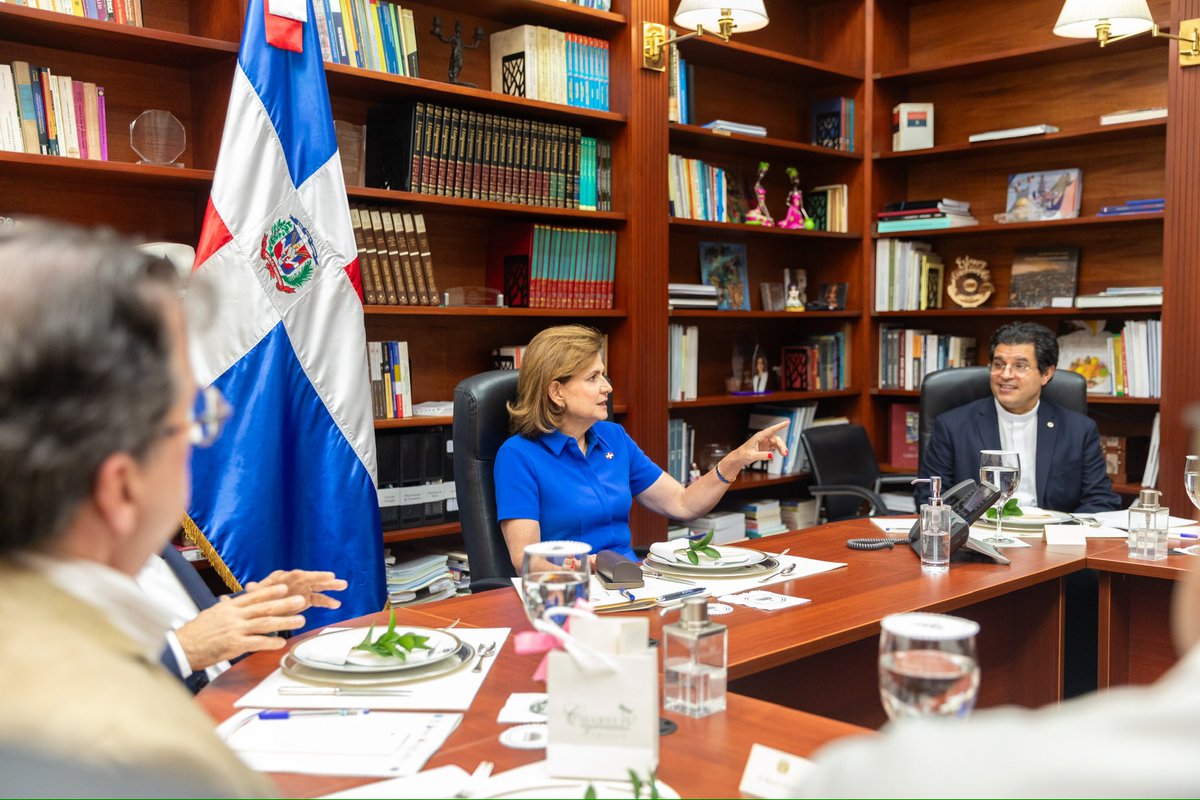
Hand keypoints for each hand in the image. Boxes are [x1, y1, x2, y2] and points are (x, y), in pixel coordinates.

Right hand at [175, 583, 305, 670]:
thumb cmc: (196, 632)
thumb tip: (233, 601)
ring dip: (285, 622)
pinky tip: (281, 642)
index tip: (284, 587)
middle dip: (285, 604)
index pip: (254, 596)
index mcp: (230, 607)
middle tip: (301, 600)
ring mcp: (235, 630)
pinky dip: (271, 642)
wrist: (182, 647)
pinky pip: (257, 642)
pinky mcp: (235, 645)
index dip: (271, 591)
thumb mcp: (212, 613)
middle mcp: (235, 616)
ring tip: (300, 620)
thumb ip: (227, 608)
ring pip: (265, 623)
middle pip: (264, 608)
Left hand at [245, 569, 346, 611]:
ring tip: (343, 585)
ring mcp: (302, 590)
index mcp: (283, 578)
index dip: (307, 576)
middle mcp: (294, 581)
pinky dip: (327, 602)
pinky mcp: (306, 600)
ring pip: (318, 587)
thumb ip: (256, 591)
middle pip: (310, 578)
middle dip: (322, 578)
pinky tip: (336, 604)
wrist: (261, 607)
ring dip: (330, 586)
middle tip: (334, 578)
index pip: (296, 575)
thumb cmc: (258, 598)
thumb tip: (250, 586)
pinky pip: (318, 600)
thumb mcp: (256, 595)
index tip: (313, 574)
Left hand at [723, 420, 789, 476]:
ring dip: (781, 448)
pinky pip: (775, 446)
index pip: (771, 430)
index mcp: (759, 436)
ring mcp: (765, 442)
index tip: (787, 422)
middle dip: (782, 445)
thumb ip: (762, 455)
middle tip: (785, 453)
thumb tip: (772, 455)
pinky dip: (779, 450)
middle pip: (776, 439)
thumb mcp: (752, 456)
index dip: (780, 426)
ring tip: (784, 455)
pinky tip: (781, 454)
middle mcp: (763, 438)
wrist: (739, 458)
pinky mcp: (765, 446)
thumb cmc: (743, 455)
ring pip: (777, 443)